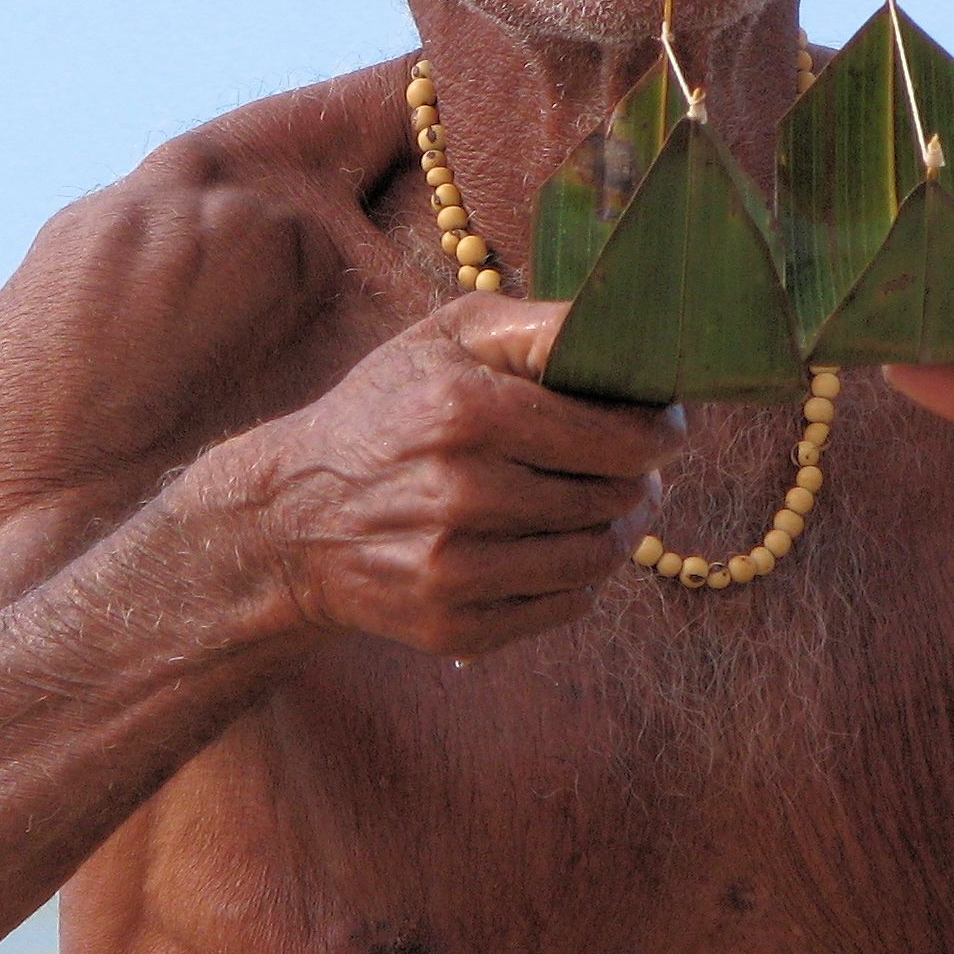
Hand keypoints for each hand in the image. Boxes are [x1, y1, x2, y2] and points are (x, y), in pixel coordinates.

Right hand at [207, 296, 681, 660]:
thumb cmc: (385, 412)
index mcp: (466, 411)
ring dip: (616, 531)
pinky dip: (577, 578)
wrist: (291, 519)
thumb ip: (539, 327)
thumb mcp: (446, 337)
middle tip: (631, 468)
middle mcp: (461, 494)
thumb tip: (628, 335)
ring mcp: (455, 570)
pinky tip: (554, 546)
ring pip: (598, 557)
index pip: (618, 436)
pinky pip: (566, 606)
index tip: (663, 427)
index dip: (658, 433)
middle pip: (614, 497)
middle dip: (637, 479)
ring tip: (601, 507)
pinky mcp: (453, 626)